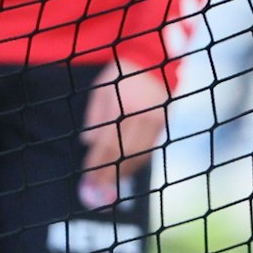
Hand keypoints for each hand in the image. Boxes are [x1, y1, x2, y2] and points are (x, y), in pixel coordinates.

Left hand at [78, 63, 168, 209]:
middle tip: (97, 193)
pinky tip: (126, 169)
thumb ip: (94, 116)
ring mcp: (156, 122)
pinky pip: (149, 149)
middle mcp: (142, 118)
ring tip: (110, 185)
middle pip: (123, 156)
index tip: (88, 183)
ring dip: (123, 173)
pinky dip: (136, 162)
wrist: (154, 60)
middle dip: (109, 176)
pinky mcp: (165, 123)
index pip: (107, 146)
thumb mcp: (101, 89)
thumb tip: (89, 143)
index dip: (96, 167)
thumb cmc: (121, 73)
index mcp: (123, 109)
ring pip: (139, 156)